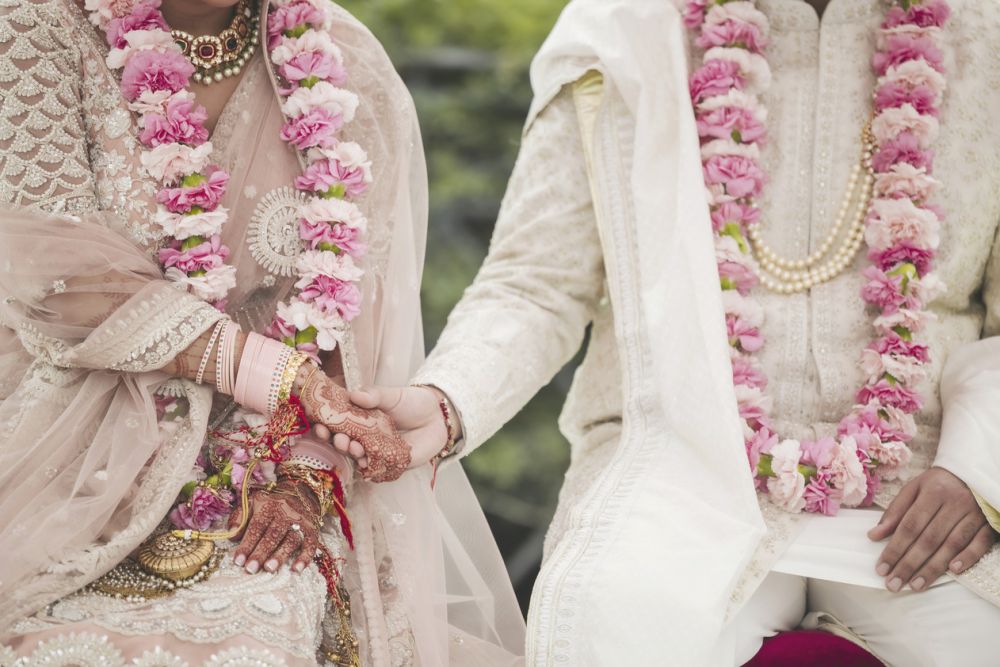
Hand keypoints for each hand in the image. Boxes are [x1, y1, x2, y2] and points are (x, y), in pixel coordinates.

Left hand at [230, 480, 321, 574]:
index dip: (247, 544)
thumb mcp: (253, 502)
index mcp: (269, 506)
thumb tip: (231, 536)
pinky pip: (311, 544)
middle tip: (250, 569)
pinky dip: (305, 557)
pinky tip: (297, 570)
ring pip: (291, 539)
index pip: (257, 526)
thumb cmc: (271, 502)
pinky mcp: (313, 529)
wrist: (301, 490)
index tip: (238, 561)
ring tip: (269, 569)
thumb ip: (239, 517)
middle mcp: (286, 512)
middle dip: (261, 552)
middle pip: (273, 534)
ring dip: (281, 555)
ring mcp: (301, 521)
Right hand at [298, 372, 410, 481]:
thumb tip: (354, 394)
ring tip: (353, 446)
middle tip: (338, 438)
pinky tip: (366, 463)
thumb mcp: (392, 395)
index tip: (319, 425)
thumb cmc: (412, 403)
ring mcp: (377, 452)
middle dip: (337, 442)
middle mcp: (365, 438)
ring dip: (352, 454)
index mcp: (360, 420)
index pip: (337, 425)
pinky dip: (370, 468)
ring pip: (358, 457)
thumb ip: (374, 395)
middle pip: (344, 443)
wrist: (438, 416)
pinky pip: (377, 469)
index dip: (326, 427)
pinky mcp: (392, 464)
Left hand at [868, 466, 995, 591]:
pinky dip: (967, 558)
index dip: (895, 548)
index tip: (881, 568)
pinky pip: (979, 544)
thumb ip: (895, 512)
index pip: (910, 526)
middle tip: (893, 584)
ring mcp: (974, 514)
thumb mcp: (914, 488)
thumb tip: (874, 535)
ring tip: (915, 585)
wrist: (973, 473)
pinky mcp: (989, 524)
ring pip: (951, 544)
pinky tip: (953, 571)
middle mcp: (954, 503)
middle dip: (909, 564)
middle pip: (928, 539)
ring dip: (933, 568)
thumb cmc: (938, 483)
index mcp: (933, 492)